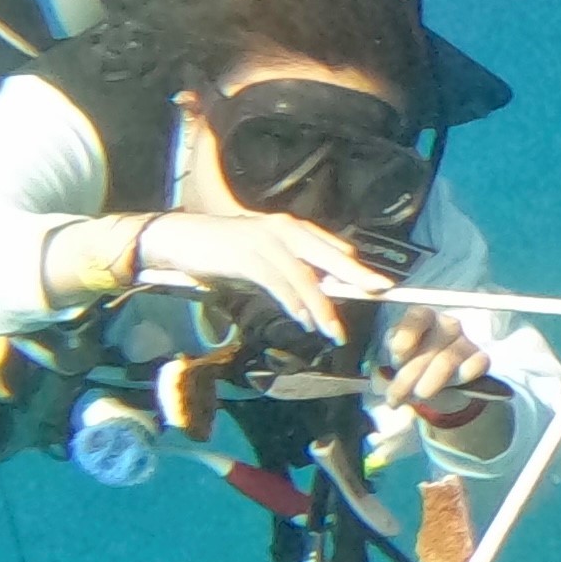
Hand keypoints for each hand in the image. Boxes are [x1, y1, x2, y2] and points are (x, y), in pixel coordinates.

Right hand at [131, 209, 388, 339]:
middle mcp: (284, 229)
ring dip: (322, 307)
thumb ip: (290, 271)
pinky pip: (278, 282)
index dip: (356, 268)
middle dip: (357, 277)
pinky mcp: (246, 256)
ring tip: (335, 332)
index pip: (332, 249)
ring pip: (305, 277)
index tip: (379, 285)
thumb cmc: (222, 252)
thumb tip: (319, 293)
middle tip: (382, 292)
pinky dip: (294, 303)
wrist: (178, 238)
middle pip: (330, 256)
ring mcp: (265, 241)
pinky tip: (305, 320)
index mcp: (292, 229)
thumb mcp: (263, 260)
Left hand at [378, 308, 508, 449]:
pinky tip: (455, 385)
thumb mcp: (397, 354)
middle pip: (431, 347)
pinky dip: (466, 374)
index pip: (418, 317)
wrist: (436, 380)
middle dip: (410, 375)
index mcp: (424, 318)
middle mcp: (447, 325)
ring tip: (418, 397)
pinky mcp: (480, 359)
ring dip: (431, 382)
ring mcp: (465, 342)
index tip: (396, 356)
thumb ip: (392, 350)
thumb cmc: (412, 362)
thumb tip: (390, 356)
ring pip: (449, 360)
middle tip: (395, 397)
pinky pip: (477, 365)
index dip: (407, 335)